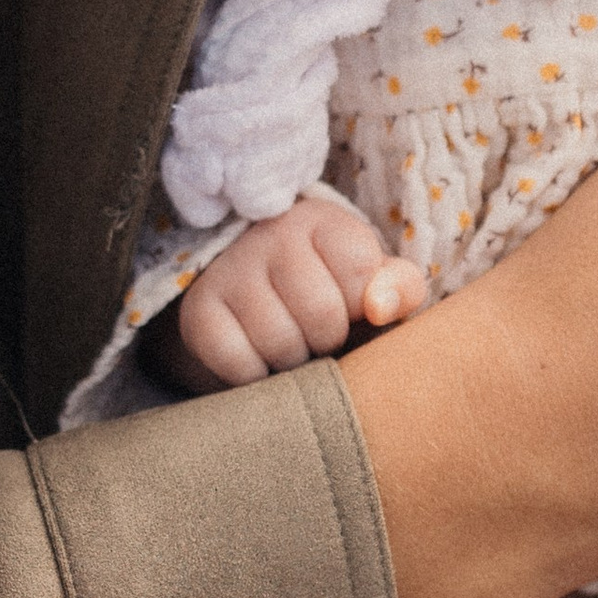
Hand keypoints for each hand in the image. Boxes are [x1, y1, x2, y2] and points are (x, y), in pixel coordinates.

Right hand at [166, 196, 428, 389]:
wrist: (247, 298)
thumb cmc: (325, 290)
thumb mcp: (368, 280)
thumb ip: (398, 287)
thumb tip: (382, 308)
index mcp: (320, 220)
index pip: (360, 270)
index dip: (362, 305)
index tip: (349, 304)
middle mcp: (269, 234)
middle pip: (323, 314)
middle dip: (329, 339)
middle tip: (317, 334)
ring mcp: (228, 271)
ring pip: (281, 343)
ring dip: (293, 361)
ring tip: (290, 345)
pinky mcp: (198, 312)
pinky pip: (240, 364)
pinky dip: (255, 376)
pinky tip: (258, 358)